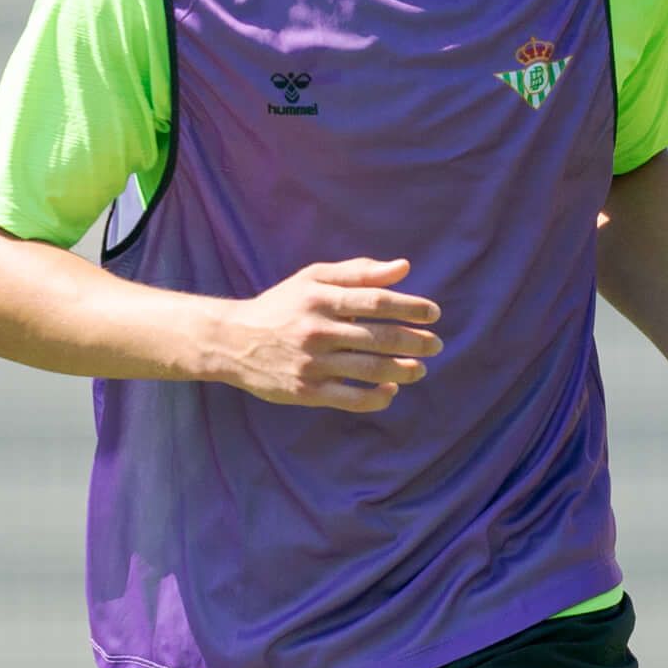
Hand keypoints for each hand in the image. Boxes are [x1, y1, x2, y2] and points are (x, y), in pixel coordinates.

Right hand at [202, 258, 440, 410]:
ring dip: (403, 370)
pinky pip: (351, 399)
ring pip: (370, 370)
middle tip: (436, 345)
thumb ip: (359, 272)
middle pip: (379, 338)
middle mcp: (317, 330)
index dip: (410, 307)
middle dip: (415, 342)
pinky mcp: (306, 391)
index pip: (377, 302)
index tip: (434, 313)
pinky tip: (391, 390)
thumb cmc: (280, 306)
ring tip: (420, 369)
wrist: (232, 341)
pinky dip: (377, 397)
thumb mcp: (313, 279)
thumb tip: (404, 268)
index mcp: (321, 299)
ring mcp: (312, 363)